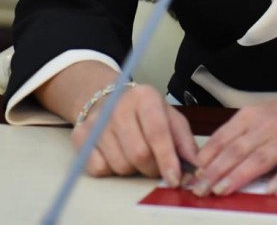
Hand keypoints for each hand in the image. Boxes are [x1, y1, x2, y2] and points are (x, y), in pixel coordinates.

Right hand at [71, 83, 198, 185]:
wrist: (106, 97)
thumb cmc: (144, 111)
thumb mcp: (169, 116)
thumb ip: (184, 140)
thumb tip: (196, 165)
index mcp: (145, 96)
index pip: (157, 133)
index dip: (167, 159)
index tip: (175, 178)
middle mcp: (118, 106)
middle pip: (139, 154)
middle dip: (151, 168)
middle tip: (156, 165)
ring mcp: (97, 121)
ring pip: (120, 165)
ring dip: (132, 169)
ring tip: (135, 154)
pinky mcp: (80, 136)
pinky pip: (99, 168)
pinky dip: (111, 169)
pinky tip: (116, 153)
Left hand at [191, 87, 276, 196]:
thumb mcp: (263, 113)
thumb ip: (239, 132)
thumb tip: (209, 157)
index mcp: (255, 115)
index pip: (224, 137)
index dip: (206, 158)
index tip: (191, 174)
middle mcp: (269, 126)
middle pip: (237, 150)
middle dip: (214, 172)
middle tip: (198, 189)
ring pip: (258, 159)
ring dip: (238, 176)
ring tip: (222, 190)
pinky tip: (269, 190)